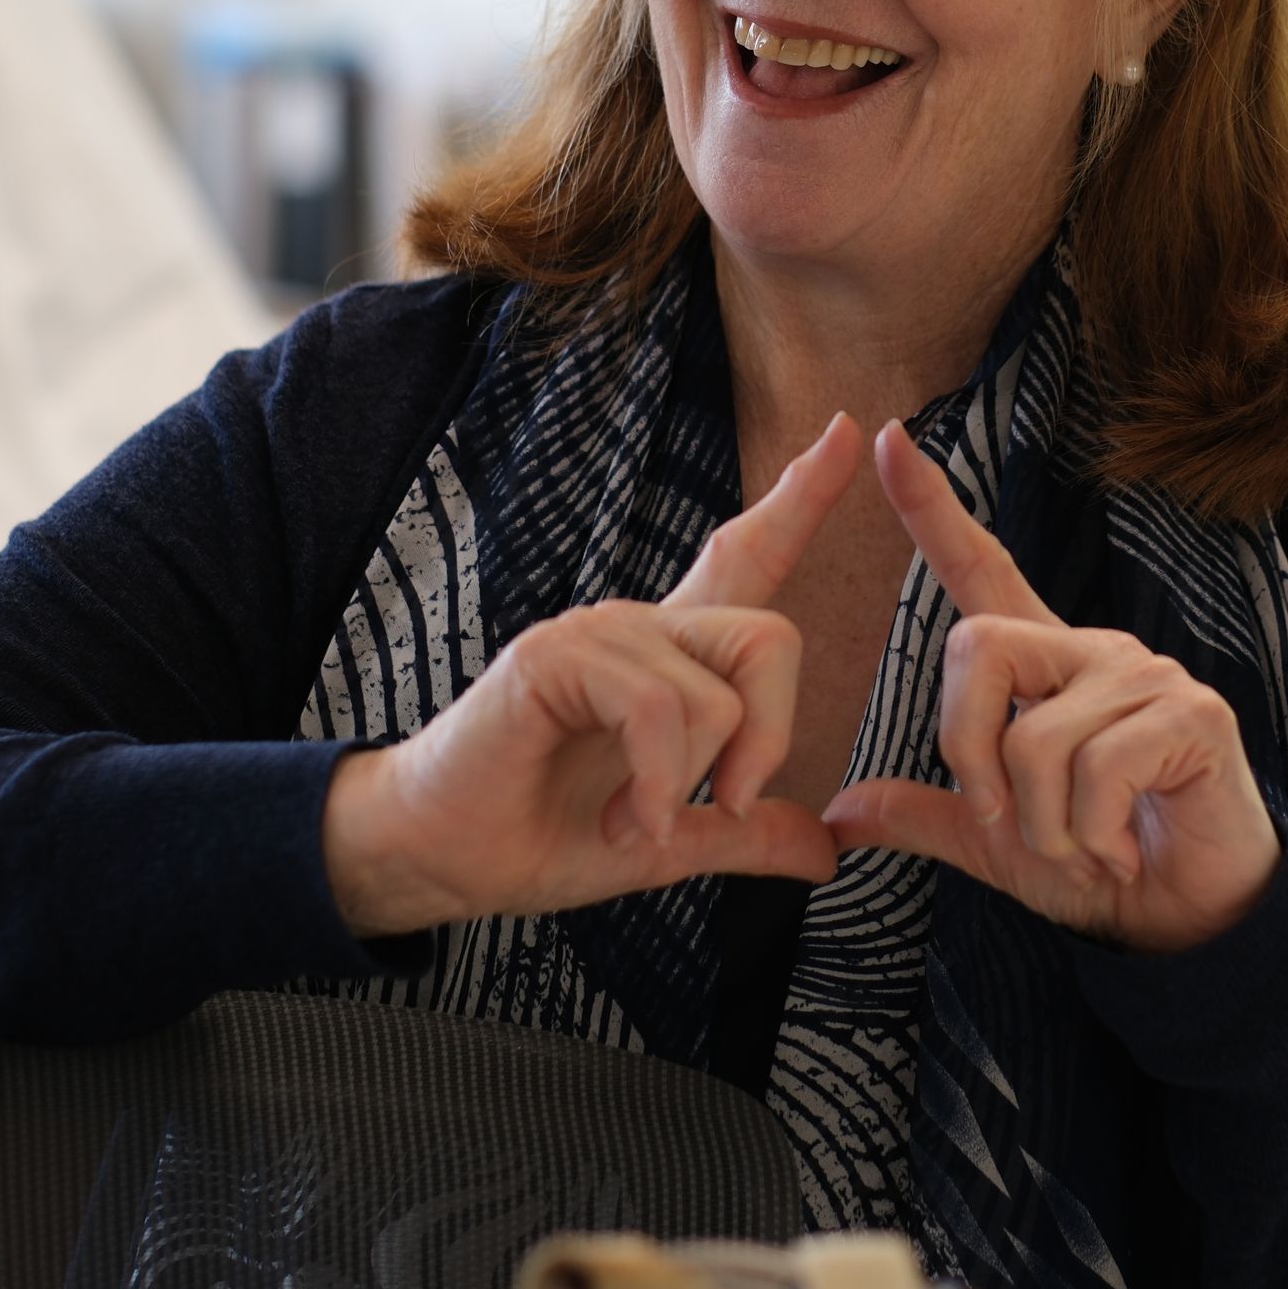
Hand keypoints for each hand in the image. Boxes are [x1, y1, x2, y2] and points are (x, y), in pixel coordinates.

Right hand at [322, 415, 859, 937]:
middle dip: (771, 739)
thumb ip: (744, 834)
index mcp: (671, 657)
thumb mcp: (669, 841)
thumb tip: (826, 849)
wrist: (441, 858)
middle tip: (727, 806)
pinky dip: (658, 784)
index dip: (800, 497)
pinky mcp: (556, 655)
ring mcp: (597, 632)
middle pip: (771, 639)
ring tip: (636, 822)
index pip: (746, 556)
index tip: (846, 430)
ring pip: (720, 691)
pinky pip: (659, 708)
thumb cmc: (541, 834)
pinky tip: (625, 820)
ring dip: (693, 783)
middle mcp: (641, 626)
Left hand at [824, 424, 1281, 951]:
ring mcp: (1146, 676)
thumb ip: (928, 816)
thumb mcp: (999, 844)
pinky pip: (1094, 770)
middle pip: (977, 648)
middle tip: (1009, 821)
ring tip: (1089, 845)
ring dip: (1044, 826)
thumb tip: (838, 814)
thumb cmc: (1101, 865)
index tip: (888, 438)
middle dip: (967, 752)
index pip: (981, 569)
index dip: (931, 508)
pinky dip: (1090, 835)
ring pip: (1033, 737)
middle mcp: (1093, 651)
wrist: (1191, 920)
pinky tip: (1124, 849)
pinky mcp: (1192, 715)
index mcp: (1044, 668)